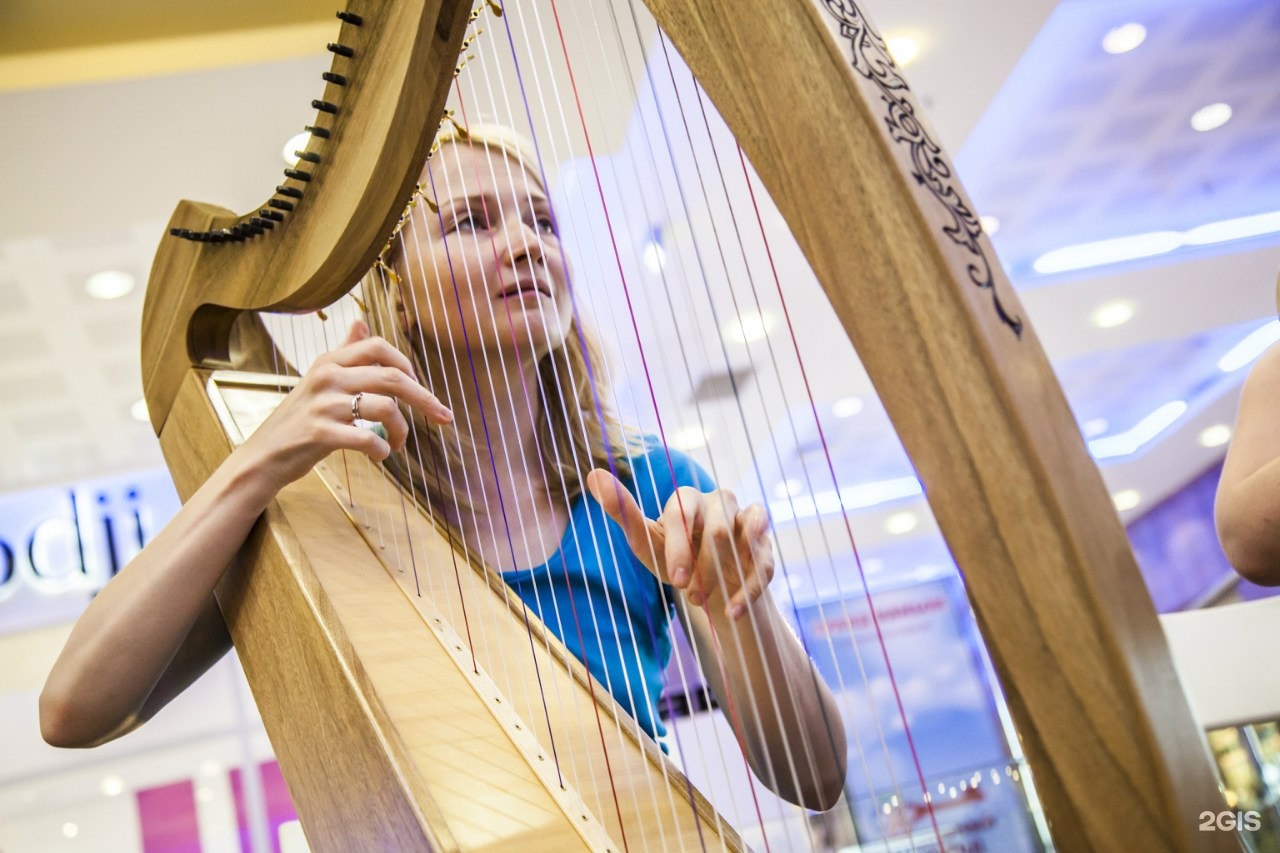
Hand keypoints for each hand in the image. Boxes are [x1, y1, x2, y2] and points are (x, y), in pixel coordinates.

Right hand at [239, 320, 452, 493]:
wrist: (263, 456)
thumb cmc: (299, 420)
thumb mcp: (319, 380)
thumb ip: (345, 353)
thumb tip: (361, 321)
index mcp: (329, 361)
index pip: (379, 346)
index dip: (406, 364)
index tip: (419, 386)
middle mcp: (327, 376)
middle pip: (393, 378)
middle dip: (425, 398)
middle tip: (443, 416)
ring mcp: (323, 404)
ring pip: (386, 409)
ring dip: (402, 431)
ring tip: (398, 444)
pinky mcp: (320, 434)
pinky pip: (369, 439)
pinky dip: (382, 450)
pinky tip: (380, 456)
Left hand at [586, 469, 774, 620]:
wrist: (709, 588)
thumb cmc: (673, 559)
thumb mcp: (646, 543)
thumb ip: (622, 511)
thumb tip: (594, 473)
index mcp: (686, 498)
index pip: (682, 512)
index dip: (679, 547)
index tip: (675, 580)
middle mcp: (719, 501)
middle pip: (717, 528)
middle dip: (703, 567)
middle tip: (689, 595)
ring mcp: (746, 520)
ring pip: (746, 537)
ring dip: (727, 576)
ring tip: (708, 603)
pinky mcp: (765, 545)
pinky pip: (765, 561)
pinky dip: (750, 590)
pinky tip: (734, 611)